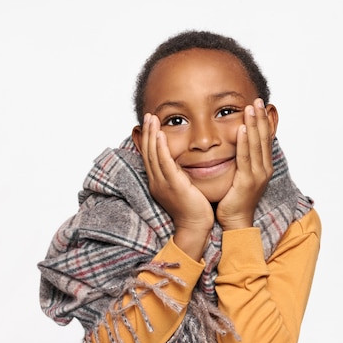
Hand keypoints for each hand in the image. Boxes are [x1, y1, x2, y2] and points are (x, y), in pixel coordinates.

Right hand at [138, 114, 213, 258]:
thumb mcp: (184, 189)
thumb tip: (183, 165)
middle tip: (148, 115)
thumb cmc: (194, 209)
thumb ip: (180, 176)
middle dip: (147, 133)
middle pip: (148, 152)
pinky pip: (163, 162)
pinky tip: (159, 134)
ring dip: (151, 135)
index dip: (148, 140)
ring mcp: (163, 183)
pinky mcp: (172, 184)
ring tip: (151, 118)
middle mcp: (157, 182)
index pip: (150, 157)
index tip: (150, 124)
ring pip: (153, 154)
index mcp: (159, 183)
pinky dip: (160, 147)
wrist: (195, 227)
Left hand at [216, 99, 273, 229]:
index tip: (259, 105)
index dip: (263, 121)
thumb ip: (242, 160)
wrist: (236, 221)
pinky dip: (245, 142)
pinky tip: (242, 129)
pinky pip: (246, 157)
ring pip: (256, 144)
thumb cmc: (235, 199)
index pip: (265, 139)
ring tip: (251, 108)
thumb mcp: (241, 175)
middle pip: (263, 138)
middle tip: (258, 100)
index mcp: (263, 166)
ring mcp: (258, 175)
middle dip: (261, 118)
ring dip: (254, 124)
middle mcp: (264, 168)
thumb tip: (237, 145)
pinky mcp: (247, 181)